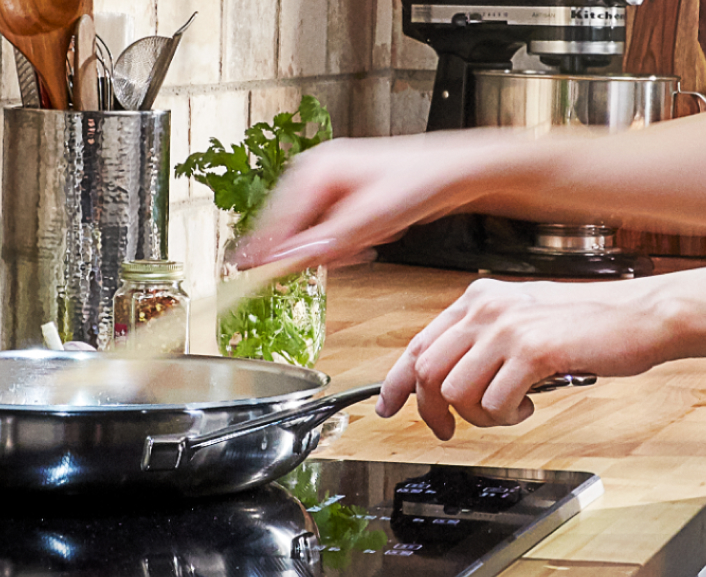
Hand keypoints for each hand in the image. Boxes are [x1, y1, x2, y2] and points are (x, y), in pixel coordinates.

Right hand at [229, 129, 549, 270]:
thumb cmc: (419, 181)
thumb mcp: (371, 219)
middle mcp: (315, 174)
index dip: (266, 253)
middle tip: (356, 248)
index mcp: (314, 169)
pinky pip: (335, 234)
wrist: (456, 172)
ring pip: (317, 236)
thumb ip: (325, 243)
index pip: (276, 220)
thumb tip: (284, 262)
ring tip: (377, 233)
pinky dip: (355, 241)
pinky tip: (379, 231)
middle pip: (294, 231)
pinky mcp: (344, 199)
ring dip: (345, 246)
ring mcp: (330, 187)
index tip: (249, 277)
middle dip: (326, 249)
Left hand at [382, 276, 684, 439]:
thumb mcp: (526, 319)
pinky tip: (530, 405)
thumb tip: (446, 379)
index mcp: (480, 297)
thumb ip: (485, 340)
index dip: (397, 383)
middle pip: (427, 372)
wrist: (644, 315)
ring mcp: (508, 328)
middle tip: (450, 431)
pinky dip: (507, 416)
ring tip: (508, 411)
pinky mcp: (534, 351)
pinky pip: (494, 402)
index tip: (388, 408)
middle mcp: (487, 308)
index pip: (418, 344)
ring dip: (478, 416)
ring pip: (455, 391)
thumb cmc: (592, 322)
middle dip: (433, 412)